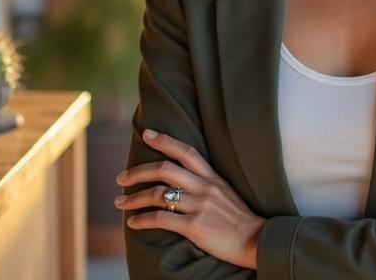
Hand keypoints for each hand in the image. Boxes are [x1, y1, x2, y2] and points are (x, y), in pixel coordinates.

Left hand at [115, 129, 265, 269]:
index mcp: (212, 177)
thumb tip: (180, 181)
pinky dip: (142, 219)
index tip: (147, 134)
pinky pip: (161, 219)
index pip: (186, 151)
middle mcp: (205, 187)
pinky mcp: (195, 226)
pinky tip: (133, 222)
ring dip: (134, 198)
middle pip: (164, 169)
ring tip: (120, 203)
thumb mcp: (225, 192)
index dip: (165, 140)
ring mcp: (199, 206)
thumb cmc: (239, 218)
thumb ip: (205, 184)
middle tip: (121, 178)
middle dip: (137, 172)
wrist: (255, 240)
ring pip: (158, 194)